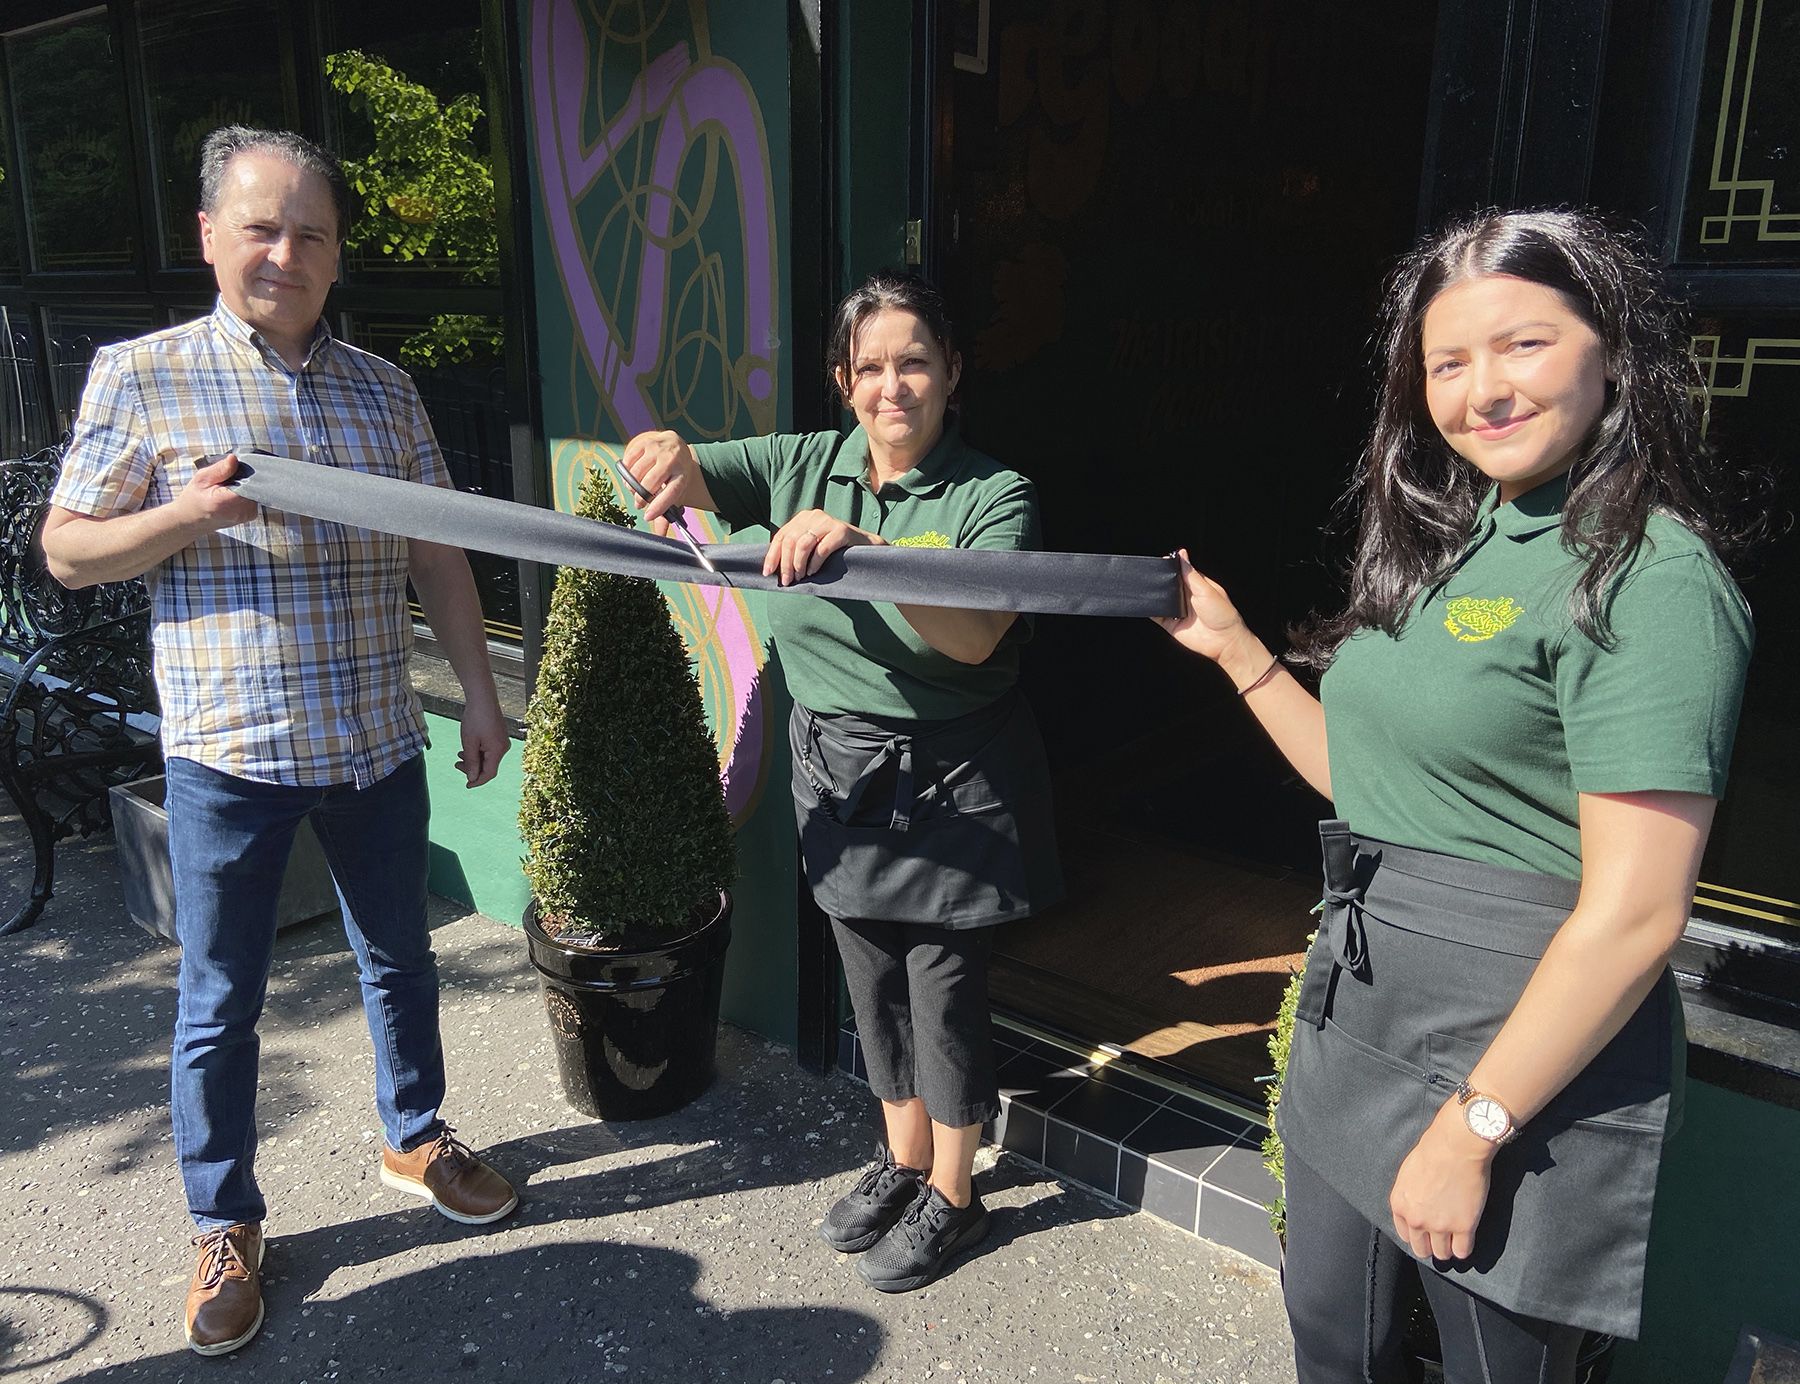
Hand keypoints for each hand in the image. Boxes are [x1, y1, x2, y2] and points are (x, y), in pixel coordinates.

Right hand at [177, 454, 257, 531]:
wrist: (192, 518)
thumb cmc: (195, 497)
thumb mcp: (201, 478)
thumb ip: (220, 469)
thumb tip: (234, 458)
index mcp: (224, 503)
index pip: (248, 483)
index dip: (245, 472)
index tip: (235, 469)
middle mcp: (238, 512)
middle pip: (254, 487)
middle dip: (246, 477)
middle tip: (229, 477)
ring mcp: (246, 516)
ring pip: (256, 491)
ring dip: (246, 485)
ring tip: (229, 486)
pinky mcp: (250, 515)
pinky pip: (255, 497)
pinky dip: (247, 492)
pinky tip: (234, 492)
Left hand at [456, 701, 509, 787]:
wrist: (482, 697)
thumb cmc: (475, 718)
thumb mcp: (469, 742)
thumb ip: (471, 762)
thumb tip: (472, 778)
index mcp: (498, 750)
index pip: (489, 773)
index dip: (477, 781)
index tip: (467, 785)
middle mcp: (504, 747)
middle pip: (489, 766)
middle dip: (472, 769)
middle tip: (456, 765)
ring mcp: (502, 741)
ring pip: (488, 758)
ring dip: (473, 760)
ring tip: (458, 756)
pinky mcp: (499, 735)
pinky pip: (489, 750)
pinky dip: (478, 752)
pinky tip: (467, 748)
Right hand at [620, 430, 698, 532]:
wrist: (676, 447)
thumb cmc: (673, 475)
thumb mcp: (675, 490)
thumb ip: (666, 511)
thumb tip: (659, 534)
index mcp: (683, 474)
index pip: (672, 493)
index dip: (658, 506)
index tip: (647, 516)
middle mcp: (673, 459)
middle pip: (651, 483)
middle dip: (641, 497)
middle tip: (638, 503)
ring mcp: (659, 449)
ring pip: (638, 471)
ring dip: (631, 484)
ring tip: (633, 489)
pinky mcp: (646, 441)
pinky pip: (630, 459)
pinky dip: (627, 470)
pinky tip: (631, 475)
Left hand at [764, 508, 878, 585]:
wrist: (866, 547)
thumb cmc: (834, 551)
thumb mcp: (811, 547)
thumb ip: (794, 550)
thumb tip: (771, 568)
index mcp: (803, 518)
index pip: (780, 536)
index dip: (772, 556)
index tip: (767, 573)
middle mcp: (814, 516)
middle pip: (790, 541)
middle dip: (785, 564)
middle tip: (787, 581)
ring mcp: (828, 521)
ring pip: (803, 544)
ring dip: (798, 564)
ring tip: (800, 577)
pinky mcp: (842, 531)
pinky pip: (821, 549)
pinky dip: (814, 563)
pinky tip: (813, 572)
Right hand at [1153, 550, 1255, 664]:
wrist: (1222, 641)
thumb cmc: (1222, 614)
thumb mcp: (1206, 590)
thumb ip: (1191, 574)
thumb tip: (1182, 554)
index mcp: (1196, 586)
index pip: (1180, 571)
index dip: (1170, 566)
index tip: (1161, 560)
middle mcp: (1186, 597)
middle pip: (1168, 585)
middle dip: (1160, 581)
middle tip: (1151, 575)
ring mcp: (1177, 610)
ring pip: (1160, 599)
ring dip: (1154, 595)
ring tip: (1146, 588)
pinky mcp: (1170, 624)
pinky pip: (1156, 615)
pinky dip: (1150, 610)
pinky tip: (1145, 604)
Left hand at [1388, 1102, 1495, 1261]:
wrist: (1455, 1147)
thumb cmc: (1431, 1151)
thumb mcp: (1407, 1175)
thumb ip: (1409, 1196)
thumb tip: (1417, 1206)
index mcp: (1400, 1205)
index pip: (1405, 1235)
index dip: (1417, 1235)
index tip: (1425, 1234)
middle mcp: (1416, 1220)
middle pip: (1422, 1249)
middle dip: (1431, 1246)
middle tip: (1441, 1240)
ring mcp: (1440, 1226)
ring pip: (1442, 1254)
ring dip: (1448, 1249)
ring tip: (1454, 1241)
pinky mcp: (1463, 1227)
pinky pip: (1463, 1251)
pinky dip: (1464, 1249)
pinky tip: (1466, 1240)